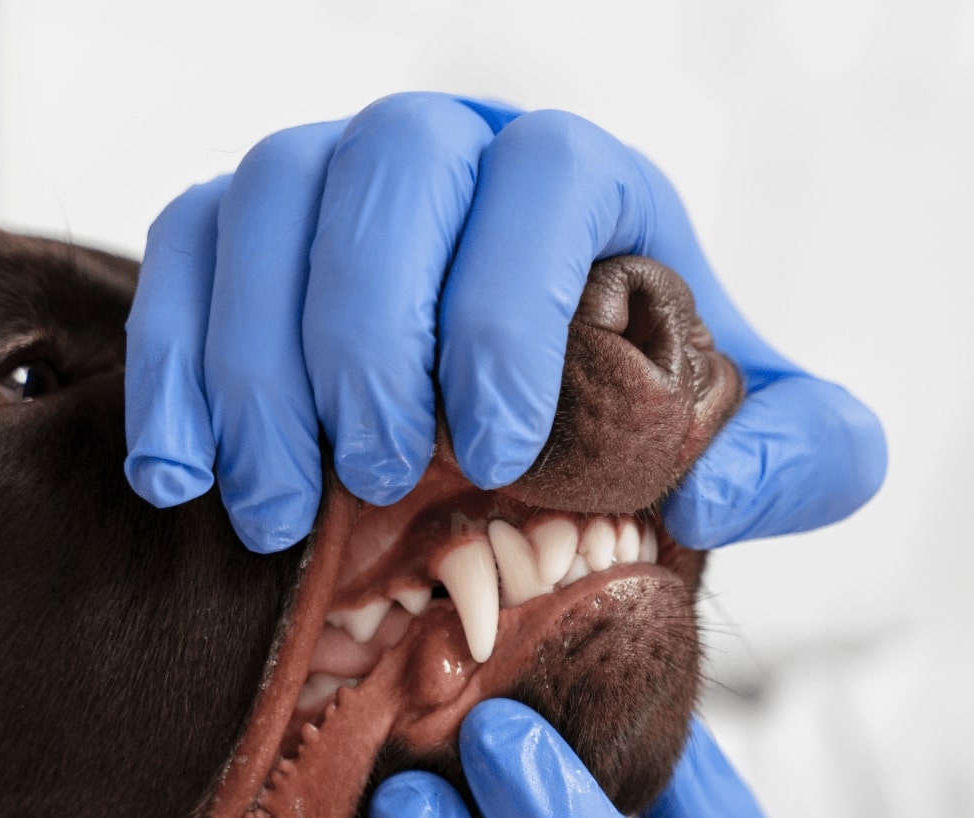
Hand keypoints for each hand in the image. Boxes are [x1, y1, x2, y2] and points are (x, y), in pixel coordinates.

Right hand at [124, 93, 886, 552]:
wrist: (541, 425)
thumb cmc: (650, 419)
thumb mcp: (767, 442)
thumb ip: (804, 455)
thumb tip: (714, 492)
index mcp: (585, 176)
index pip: (544, 179)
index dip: (510, 301)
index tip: (501, 447)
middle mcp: (455, 148)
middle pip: (388, 171)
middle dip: (371, 333)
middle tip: (384, 479)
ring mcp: (337, 173)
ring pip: (268, 199)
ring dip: (258, 362)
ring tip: (279, 514)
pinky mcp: (244, 225)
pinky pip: (182, 246)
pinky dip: (169, 360)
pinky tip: (181, 477)